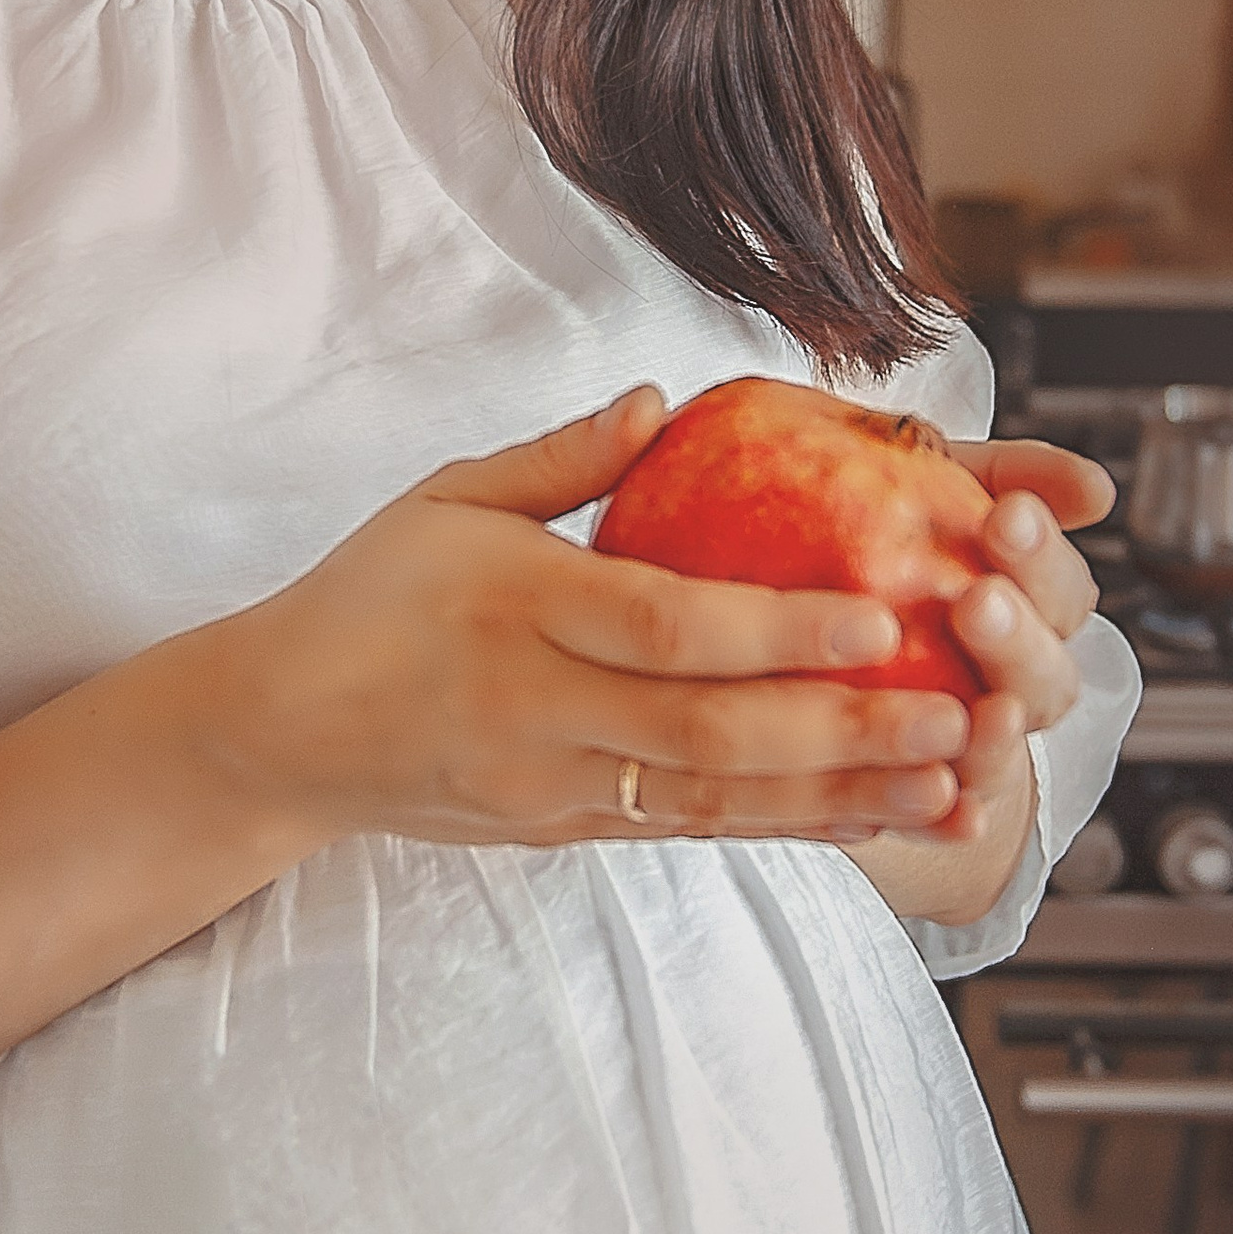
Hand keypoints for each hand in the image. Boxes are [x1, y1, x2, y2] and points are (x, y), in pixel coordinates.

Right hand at [207, 388, 987, 849]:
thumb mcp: (445, 500)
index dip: (770, 631)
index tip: (873, 619)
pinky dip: (785, 828)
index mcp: (512, 604)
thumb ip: (560, 460)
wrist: (277, 729)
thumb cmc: (370, 594)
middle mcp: (534, 706)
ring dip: (839, 797)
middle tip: (956, 718)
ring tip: (948, 786)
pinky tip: (870, 819)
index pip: (658, 625)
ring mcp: (548, 785)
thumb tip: (664, 402)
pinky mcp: (562, 831)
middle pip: (705, 728)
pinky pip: (688, 831)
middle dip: (841, 731)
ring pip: (712, 799)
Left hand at [882, 440, 1113, 862]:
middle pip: (1046, 678)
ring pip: (1004, 754)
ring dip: (999, 737)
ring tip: (982, 711)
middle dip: (1019, 640)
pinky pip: (944, 822)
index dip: (1043, 557)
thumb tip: (1094, 490)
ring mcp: (975, 750)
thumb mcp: (928, 488)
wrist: (811, 643)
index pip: (1062, 590)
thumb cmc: (879, 546)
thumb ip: (1002, 475)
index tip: (1006, 514)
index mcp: (1028, 609)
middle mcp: (1014, 685)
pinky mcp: (924, 803)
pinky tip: (947, 809)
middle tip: (978, 600)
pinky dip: (952, 822)